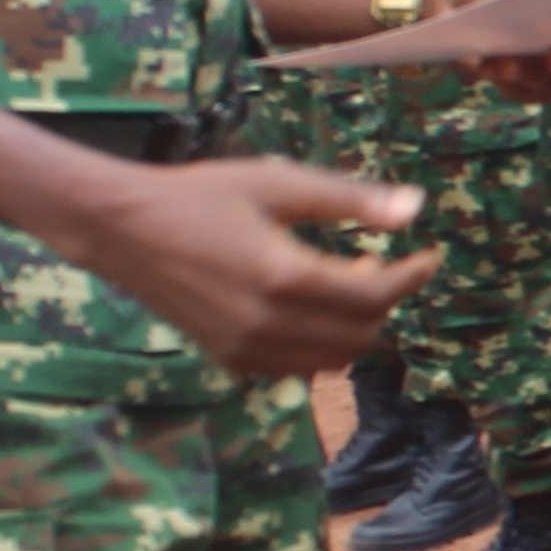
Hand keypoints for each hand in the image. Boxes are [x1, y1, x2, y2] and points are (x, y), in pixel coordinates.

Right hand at [68, 158, 434, 379]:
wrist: (122, 230)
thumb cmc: (200, 195)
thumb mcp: (277, 182)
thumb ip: (349, 200)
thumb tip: (415, 207)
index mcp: (285, 276)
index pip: (375, 296)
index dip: (411, 277)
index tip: (428, 257)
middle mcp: (268, 323)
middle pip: (361, 334)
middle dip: (384, 302)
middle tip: (380, 264)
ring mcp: (246, 348)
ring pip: (333, 359)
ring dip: (356, 328)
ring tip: (346, 283)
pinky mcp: (229, 359)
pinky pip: (297, 368)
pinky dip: (320, 345)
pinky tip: (310, 308)